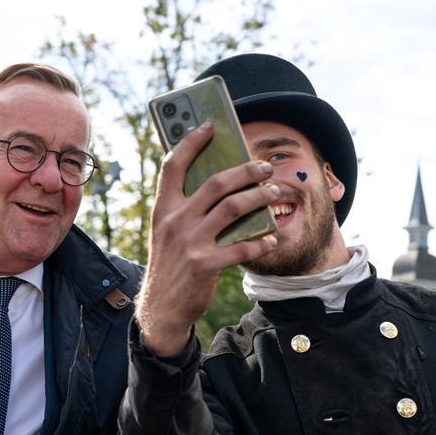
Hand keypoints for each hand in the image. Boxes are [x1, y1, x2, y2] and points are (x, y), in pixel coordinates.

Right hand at [136, 122, 279, 355]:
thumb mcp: (166, 232)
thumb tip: (218, 183)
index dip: (191, 142)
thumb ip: (185, 208)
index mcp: (163, 208)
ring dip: (259, 197)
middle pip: (216, 183)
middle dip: (246, 170)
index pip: (173, 165)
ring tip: (275, 193)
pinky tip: (271, 238)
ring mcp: (190, 242)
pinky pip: (241, 246)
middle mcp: (175, 221)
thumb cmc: (170, 265)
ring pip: (233, 207)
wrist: (161, 309)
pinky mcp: (205, 264)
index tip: (209, 126)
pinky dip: (260, 241)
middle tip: (265, 167)